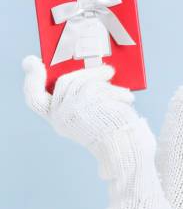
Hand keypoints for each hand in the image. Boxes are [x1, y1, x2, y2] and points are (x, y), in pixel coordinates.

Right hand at [22, 55, 141, 151]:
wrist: (123, 147)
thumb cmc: (112, 132)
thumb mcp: (92, 116)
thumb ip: (84, 99)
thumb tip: (95, 72)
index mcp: (58, 120)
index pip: (35, 99)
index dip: (32, 79)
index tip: (30, 61)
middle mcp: (60, 116)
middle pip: (65, 82)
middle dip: (88, 72)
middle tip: (109, 70)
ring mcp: (70, 108)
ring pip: (83, 80)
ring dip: (103, 77)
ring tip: (120, 81)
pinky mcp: (85, 102)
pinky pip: (99, 86)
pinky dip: (115, 90)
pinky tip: (127, 97)